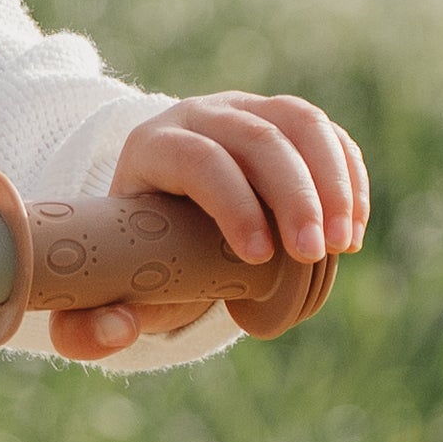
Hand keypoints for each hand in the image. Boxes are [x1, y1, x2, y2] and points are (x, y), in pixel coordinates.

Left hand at [55, 93, 371, 359]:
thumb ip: (89, 324)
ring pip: (300, 123)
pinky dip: (348, 176)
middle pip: (257, 139)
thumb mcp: (110, 290)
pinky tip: (353, 227)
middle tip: (312, 256)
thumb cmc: (138, 256)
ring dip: (331, 182)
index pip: (197, 160)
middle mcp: (199, 117)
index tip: (257, 259)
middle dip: (293, 197)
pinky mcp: (284, 120)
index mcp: (151, 148)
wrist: (163, 215)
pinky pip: (326, 133)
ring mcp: (246, 110)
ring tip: (343, 245)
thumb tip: (115, 330)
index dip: (231, 202)